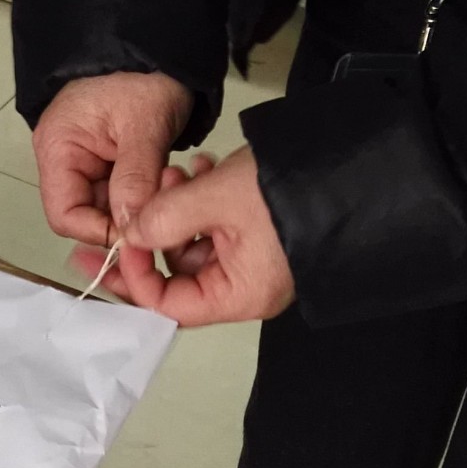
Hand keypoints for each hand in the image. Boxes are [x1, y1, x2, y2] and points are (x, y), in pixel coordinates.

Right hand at [32, 71, 191, 244]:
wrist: (165, 49)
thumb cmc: (145, 75)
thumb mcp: (145, 125)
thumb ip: (137, 178)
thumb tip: (131, 227)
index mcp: (58, 148)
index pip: (65, 214)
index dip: (100, 231)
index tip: (139, 234)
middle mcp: (65, 160)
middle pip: (87, 216)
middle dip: (125, 220)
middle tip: (164, 214)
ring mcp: (88, 162)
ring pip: (109, 208)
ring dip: (139, 209)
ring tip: (170, 193)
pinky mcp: (110, 163)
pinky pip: (123, 195)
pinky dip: (145, 197)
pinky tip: (166, 186)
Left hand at [86, 147, 295, 326]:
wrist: (350, 161)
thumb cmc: (285, 187)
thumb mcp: (215, 198)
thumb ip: (163, 217)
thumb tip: (127, 232)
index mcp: (238, 295)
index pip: (169, 306)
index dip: (136, 276)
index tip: (117, 240)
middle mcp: (246, 286)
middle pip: (179, 276)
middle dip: (152, 235)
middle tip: (124, 208)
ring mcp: (256, 261)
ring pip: (195, 245)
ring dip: (176, 209)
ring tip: (175, 170)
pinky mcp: (261, 234)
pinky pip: (218, 227)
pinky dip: (201, 201)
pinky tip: (199, 167)